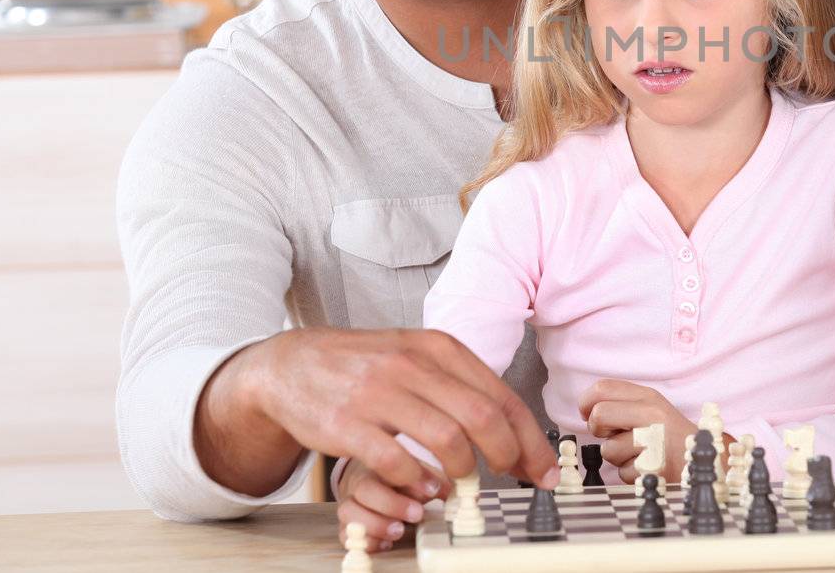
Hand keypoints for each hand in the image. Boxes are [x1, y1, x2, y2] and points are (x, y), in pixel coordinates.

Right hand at [198, 327, 559, 500]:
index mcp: (437, 347)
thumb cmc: (364, 366)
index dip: (529, 438)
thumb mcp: (416, 357)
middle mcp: (413, 365)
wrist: (292, 364)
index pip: (500, 396)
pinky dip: (418, 481)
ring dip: (464, 471)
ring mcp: (379, 393)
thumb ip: (459, 387)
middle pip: (483, 416)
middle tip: (511, 479)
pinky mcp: (348, 424)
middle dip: (508, 455)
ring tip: (462, 485)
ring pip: (448, 438)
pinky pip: (397, 460)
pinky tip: (424, 487)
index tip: (542, 470)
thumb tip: (510, 430)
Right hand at [337, 458, 431, 551]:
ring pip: (349, 512)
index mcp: (378, 462)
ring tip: (399, 530)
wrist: (369, 483)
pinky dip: (366, 540)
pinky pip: (346, 534)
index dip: (409, 478)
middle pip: (364, 489)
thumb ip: (432, 478)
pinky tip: (385, 542)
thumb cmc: (397, 478)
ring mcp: (350, 503)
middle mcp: (359, 481)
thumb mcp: (416, 472)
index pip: (386, 463)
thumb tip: (452, 490)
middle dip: (392, 504)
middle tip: (417, 514)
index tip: (432, 489)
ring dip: (377, 524)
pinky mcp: (346, 526)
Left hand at [578, 379, 695, 482]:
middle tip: (611, 435)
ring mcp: (653, 442)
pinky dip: (629, 473)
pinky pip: (622, 473)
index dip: (586, 402)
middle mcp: (652, 415)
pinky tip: (646, 466)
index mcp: (648, 397)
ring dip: (617, 456)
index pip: (602, 388)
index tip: (588, 414)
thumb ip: (621, 404)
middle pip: (599, 415)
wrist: (704, 459)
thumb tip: (587, 411)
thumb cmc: (670, 435)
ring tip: (638, 453)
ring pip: (608, 449)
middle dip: (597, 430)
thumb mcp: (651, 408)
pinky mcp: (653, 468)